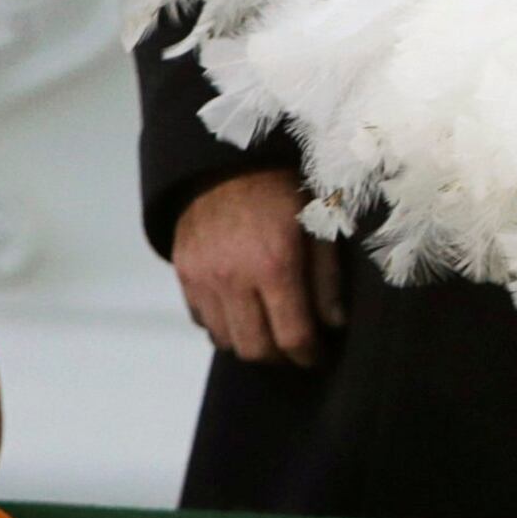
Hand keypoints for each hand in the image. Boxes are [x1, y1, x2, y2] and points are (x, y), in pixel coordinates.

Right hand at [171, 168, 344, 366]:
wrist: (229, 159)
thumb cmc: (286, 188)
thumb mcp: (321, 224)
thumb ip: (327, 278)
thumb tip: (333, 324)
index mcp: (274, 265)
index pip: (291, 336)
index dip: (309, 355)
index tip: (320, 355)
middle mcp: (232, 278)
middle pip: (255, 349)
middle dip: (280, 357)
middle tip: (297, 349)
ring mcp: (202, 278)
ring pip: (225, 340)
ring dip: (251, 343)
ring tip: (272, 330)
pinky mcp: (183, 273)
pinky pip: (202, 320)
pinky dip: (224, 325)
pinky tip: (244, 311)